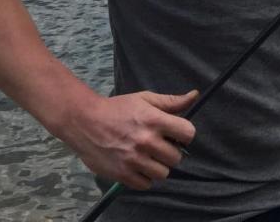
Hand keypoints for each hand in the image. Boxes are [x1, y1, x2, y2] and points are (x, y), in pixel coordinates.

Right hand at [63, 89, 197, 189]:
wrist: (84, 121)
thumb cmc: (117, 109)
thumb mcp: (145, 99)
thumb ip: (171, 101)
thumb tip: (194, 96)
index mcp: (154, 120)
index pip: (188, 133)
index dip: (185, 134)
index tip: (177, 134)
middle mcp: (146, 141)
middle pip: (176, 157)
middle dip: (170, 152)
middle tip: (159, 146)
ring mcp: (134, 160)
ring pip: (163, 173)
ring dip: (158, 166)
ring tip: (148, 157)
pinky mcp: (122, 174)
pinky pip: (146, 184)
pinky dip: (144, 178)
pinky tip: (138, 166)